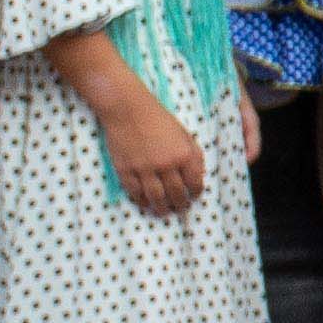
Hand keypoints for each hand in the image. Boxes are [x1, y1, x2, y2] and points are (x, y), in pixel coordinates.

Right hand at [92, 86, 208, 215]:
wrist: (129, 110)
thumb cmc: (159, 119)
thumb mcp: (185, 134)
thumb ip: (192, 155)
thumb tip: (196, 176)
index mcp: (185, 154)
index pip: (194, 182)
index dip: (195, 193)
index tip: (194, 197)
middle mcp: (166, 164)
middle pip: (176, 194)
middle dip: (180, 204)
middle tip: (180, 209)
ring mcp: (144, 169)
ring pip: (156, 197)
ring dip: (161, 208)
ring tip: (164, 212)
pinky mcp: (125, 170)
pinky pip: (135, 192)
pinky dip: (141, 201)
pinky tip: (145, 204)